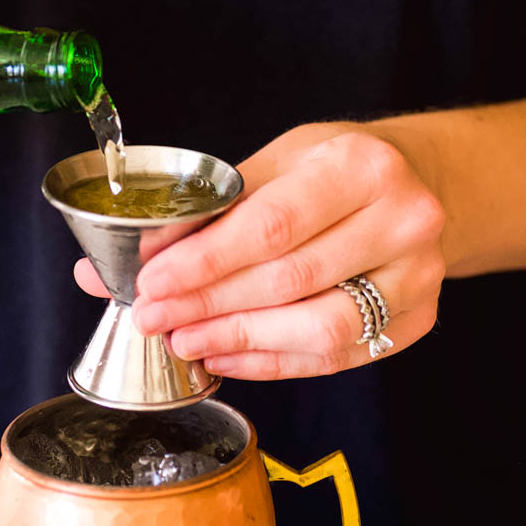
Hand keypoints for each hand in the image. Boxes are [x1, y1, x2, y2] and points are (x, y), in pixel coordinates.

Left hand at [73, 124, 445, 378]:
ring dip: (239, 339)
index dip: (204, 261)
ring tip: (185, 339)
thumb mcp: (277, 163)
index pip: (271, 226)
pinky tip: (226, 355)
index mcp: (362, 166)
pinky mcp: (417, 321)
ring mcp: (418, 276)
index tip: (150, 281)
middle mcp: (403, 220)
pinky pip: (336, 356)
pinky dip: (273, 362)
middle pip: (288, 280)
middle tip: (153, 317)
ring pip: (318, 329)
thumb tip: (106, 267)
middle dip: (208, 304)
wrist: (420, 184)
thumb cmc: (334, 170)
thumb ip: (203, 214)